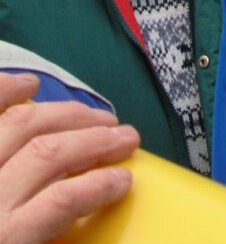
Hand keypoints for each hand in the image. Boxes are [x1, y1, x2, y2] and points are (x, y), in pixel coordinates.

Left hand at [0, 72, 139, 243]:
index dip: (98, 186)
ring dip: (64, 113)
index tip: (124, 179)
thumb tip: (73, 215)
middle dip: (92, 140)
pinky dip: (3, 92)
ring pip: (20, 126)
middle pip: (47, 154)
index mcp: (4, 240)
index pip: (60, 202)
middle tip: (125, 137)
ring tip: (94, 114)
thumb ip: (41, 236)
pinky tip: (29, 85)